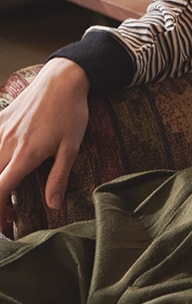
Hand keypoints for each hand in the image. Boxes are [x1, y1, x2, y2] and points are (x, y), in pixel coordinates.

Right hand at [0, 58, 89, 230]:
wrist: (63, 79)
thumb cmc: (71, 112)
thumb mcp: (72, 146)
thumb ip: (59, 177)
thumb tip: (54, 205)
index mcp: (25, 155)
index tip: (4, 225)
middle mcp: (6, 144)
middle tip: (9, 213)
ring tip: (8, 188)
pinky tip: (4, 162)